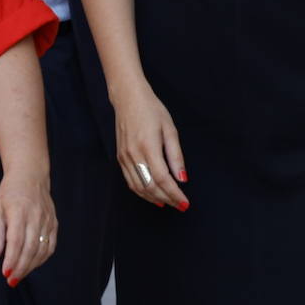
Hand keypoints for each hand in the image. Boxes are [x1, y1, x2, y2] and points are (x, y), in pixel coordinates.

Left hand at [0, 169, 55, 288]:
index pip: (16, 240)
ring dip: (31, 266)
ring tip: (19, 275)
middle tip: (11, 280)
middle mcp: (35, 215)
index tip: (5, 272)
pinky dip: (42, 258)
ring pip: (42, 249)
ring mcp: (47, 219)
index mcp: (18, 210)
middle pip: (30, 247)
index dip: (11, 259)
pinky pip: (51, 245)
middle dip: (20, 267)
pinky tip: (33, 264)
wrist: (30, 175)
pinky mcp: (53, 222)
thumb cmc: (10, 194)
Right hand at [112, 83, 188, 210]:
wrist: (128, 98)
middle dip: (167, 199)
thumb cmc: (152, 110)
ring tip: (168, 203)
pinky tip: (152, 195)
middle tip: (180, 205)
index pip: (162, 179)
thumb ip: (176, 155)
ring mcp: (124, 157)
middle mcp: (134, 154)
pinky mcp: (120, 158)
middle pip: (150, 186)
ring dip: (154, 198)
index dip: (174, 194)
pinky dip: (142, 192)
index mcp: (148, 146)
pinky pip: (130, 181)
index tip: (185, 203)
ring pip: (139, 187)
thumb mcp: (170, 129)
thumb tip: (182, 179)